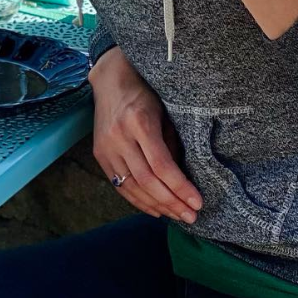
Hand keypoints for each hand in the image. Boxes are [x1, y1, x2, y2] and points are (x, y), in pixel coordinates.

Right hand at [89, 47, 202, 223]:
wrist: (110, 81)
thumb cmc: (145, 95)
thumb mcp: (165, 114)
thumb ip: (172, 145)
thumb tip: (185, 180)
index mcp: (139, 122)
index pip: (161, 165)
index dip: (180, 188)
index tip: (198, 203)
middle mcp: (119, 136)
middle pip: (146, 180)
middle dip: (171, 202)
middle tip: (191, 216)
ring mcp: (105, 146)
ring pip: (131, 186)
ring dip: (156, 205)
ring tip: (176, 215)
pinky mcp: (99, 153)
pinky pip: (118, 184)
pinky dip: (137, 200)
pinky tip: (155, 209)